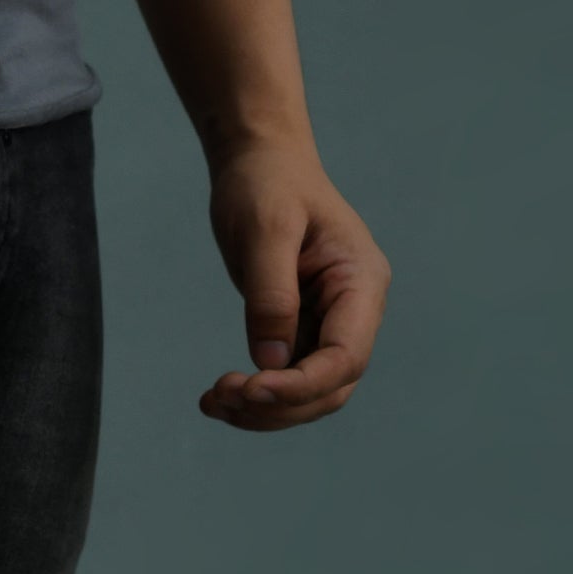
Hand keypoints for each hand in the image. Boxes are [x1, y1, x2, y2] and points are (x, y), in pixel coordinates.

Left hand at [200, 142, 390, 431]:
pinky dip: (253, 397)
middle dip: (278, 405)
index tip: (250, 389)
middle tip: (220, 396)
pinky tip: (215, 398)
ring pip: (308, 394)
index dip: (300, 386)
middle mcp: (355, 310)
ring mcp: (330, 324)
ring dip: (262, 411)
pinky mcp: (301, 330)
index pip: (345, 358)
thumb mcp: (265, 231)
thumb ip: (271, 296)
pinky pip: (285, 379)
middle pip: (330, 388)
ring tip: (212, 402)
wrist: (260, 163)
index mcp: (361, 283)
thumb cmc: (266, 184)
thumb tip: (271, 361)